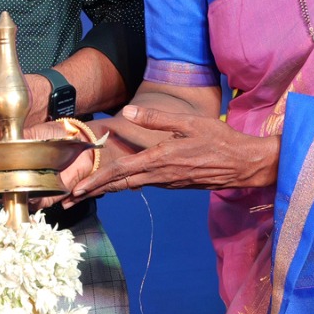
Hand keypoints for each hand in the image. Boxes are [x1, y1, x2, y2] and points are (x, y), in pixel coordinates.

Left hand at [72, 104, 278, 197]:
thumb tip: (127, 112)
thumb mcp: (189, 123)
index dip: (96, 181)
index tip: (76, 190)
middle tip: (67, 201)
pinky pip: (144, 184)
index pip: (121, 172)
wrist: (245, 165)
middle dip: (93, 192)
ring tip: (84, 194)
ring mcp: (168, 182)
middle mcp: (160, 175)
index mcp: (160, 160)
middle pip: (119, 185)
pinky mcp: (175, 182)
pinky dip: (125, 185)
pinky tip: (116, 184)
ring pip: (130, 186)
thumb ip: (157, 117)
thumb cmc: (220, 140)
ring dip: (106, 190)